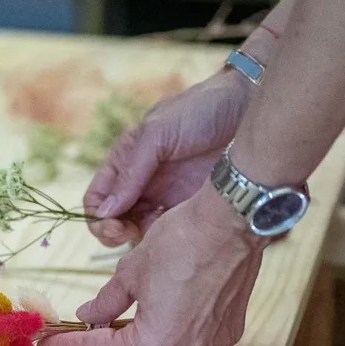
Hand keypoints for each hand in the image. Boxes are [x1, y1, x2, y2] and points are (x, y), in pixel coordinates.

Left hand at [39, 190, 264, 345]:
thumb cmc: (179, 242)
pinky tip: (152, 333)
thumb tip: (89, 318)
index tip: (48, 342)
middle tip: (75, 341)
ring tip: (113, 342)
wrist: (232, 223)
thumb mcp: (129, 272)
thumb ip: (106, 302)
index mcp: (152, 343)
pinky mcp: (226, 337)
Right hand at [83, 69, 252, 246]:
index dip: (96, 215)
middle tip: (127, 234)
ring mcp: (167, 196)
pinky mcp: (191, 206)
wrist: (247, 107)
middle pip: (114, 219)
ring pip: (140, 229)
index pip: (98, 197)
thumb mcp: (157, 134)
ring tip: (154, 231)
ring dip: (140, 237)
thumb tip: (104, 211)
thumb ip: (131, 173)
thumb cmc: (200, 110)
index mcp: (125, 161)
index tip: (110, 224)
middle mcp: (142, 182)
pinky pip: (169, 231)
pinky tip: (174, 232)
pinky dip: (165, 238)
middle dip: (113, 232)